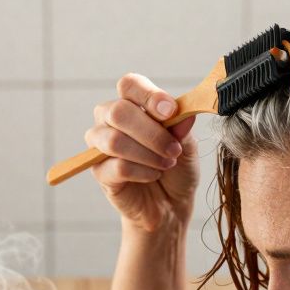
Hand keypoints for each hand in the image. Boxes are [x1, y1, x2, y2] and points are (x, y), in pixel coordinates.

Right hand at [86, 73, 199, 232]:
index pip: (129, 85)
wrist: (171, 204)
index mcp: (132, 104)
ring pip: (115, 140)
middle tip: (174, 148)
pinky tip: (153, 175)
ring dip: (148, 153)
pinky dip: (143, 172)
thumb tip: (181, 114)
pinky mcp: (100, 172)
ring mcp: (101, 146)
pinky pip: (118, 166)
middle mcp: (110, 120)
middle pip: (118, 111)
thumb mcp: (188, 145)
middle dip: (151, 132)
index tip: (171, 111)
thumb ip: (182, 127)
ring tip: (167, 163)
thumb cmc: (176, 168)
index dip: (148, 95)